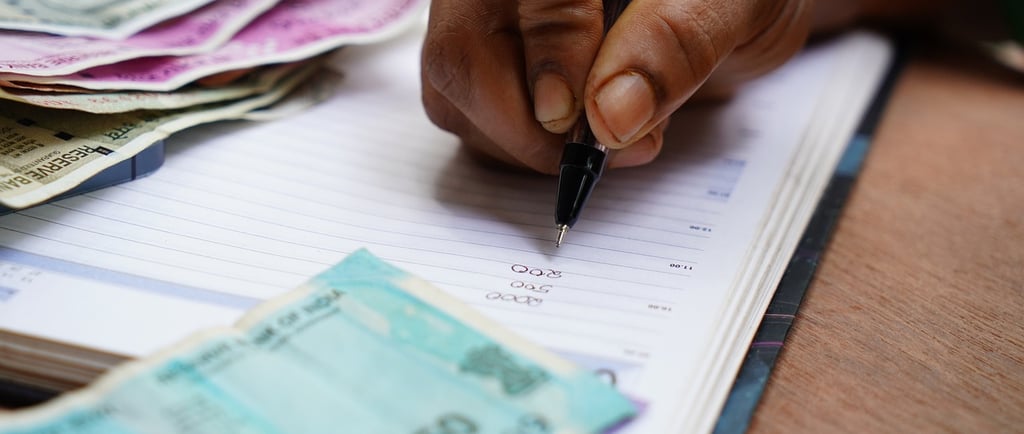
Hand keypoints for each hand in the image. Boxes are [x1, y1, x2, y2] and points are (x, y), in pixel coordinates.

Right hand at [420, 0, 813, 173]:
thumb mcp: (734, 4)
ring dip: (522, 140)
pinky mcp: (486, 52)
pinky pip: (464, 108)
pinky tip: (574, 133)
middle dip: (528, 126)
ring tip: (605, 138)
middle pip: (462, 50)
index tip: (586, 124)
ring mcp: (486, 14)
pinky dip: (515, 141)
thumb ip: (674, 45)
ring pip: (453, 87)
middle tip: (603, 151)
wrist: (722, 5)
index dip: (553, 62)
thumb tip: (609, 115)